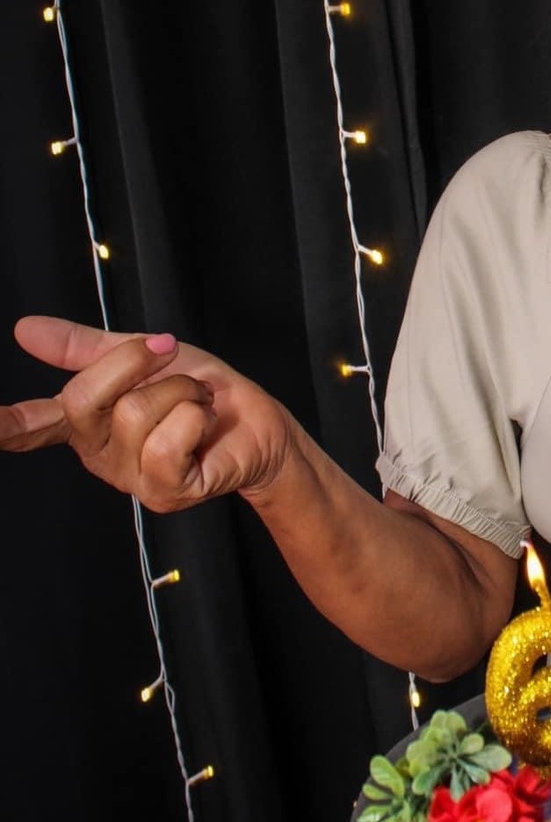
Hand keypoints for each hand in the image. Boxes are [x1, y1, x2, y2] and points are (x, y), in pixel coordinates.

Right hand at [2, 316, 293, 513]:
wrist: (255, 420)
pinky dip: (195, 416)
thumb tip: (25, 328)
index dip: (5, 426)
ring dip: (180, 391)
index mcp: (85, 422)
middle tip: (170, 360)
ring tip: (195, 402)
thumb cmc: (199, 389)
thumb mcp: (141, 354)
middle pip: (86, 399)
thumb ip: (84, 347)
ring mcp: (130, 478)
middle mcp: (99, 453)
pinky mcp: (164, 493)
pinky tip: (203, 425)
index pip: (31, 427)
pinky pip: (169, 441)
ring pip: (135, 414)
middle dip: (137, 363)